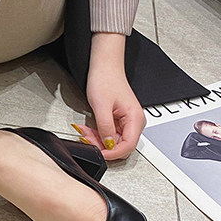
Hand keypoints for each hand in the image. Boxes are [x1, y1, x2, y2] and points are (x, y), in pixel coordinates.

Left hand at [76, 32, 145, 160]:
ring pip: (113, 141)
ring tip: (85, 132)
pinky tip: (88, 130)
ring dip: (98, 140)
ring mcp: (127, 121)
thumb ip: (105, 127)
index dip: (113, 153)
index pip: (128, 146)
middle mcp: (134, 122)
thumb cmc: (105, 80)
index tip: (99, 153)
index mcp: (135, 118)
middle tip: (87, 139)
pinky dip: (98, 134)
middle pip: (121, 145)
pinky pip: (109, 134)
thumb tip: (108, 144)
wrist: (104, 66)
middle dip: (102, 146)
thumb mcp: (101, 106)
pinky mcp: (119, 120)